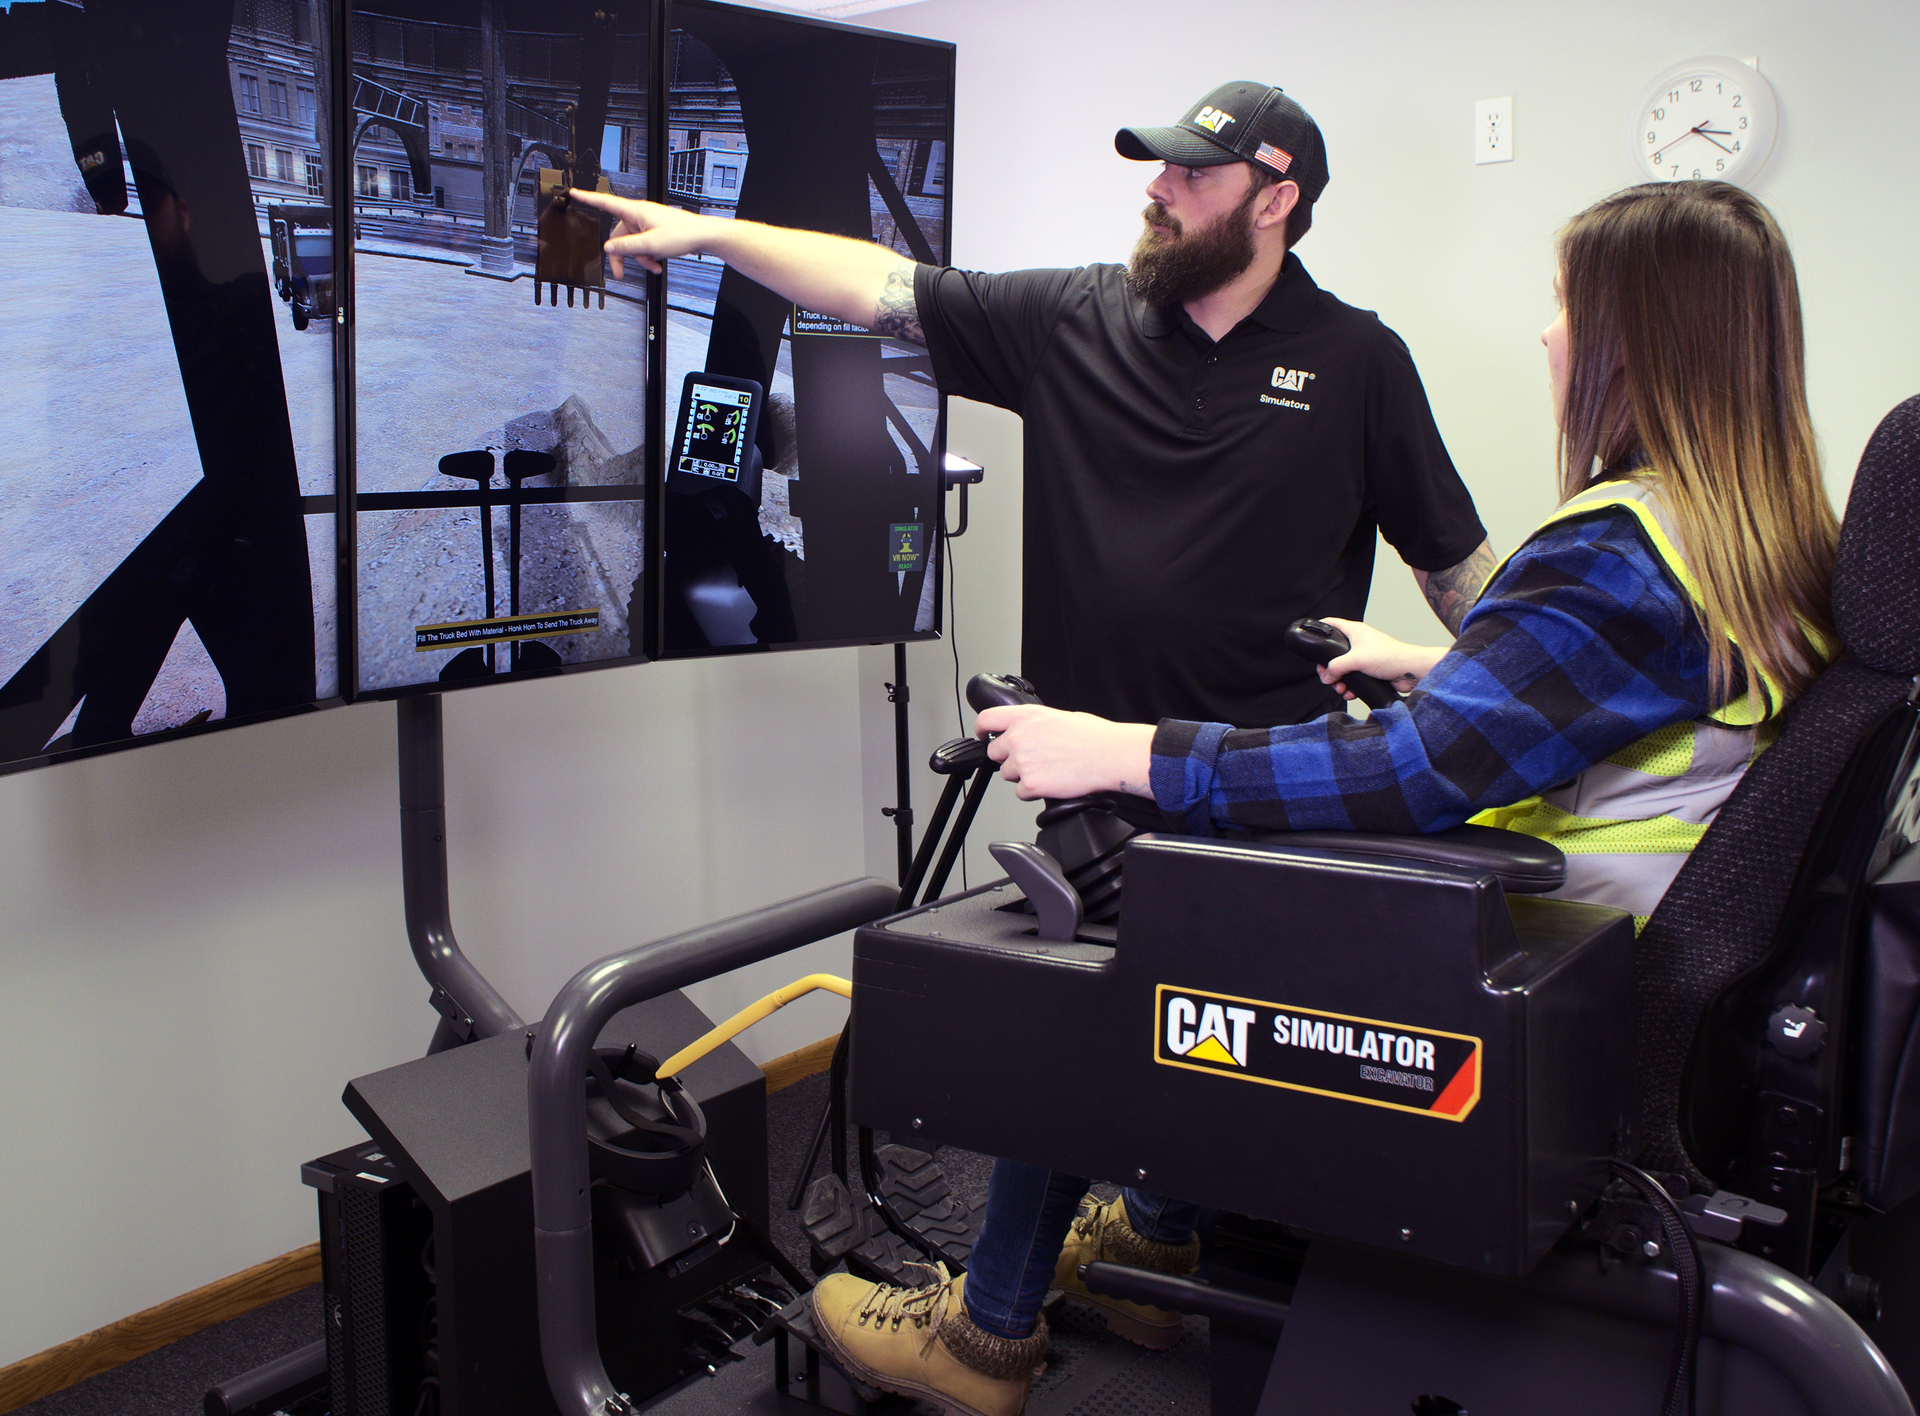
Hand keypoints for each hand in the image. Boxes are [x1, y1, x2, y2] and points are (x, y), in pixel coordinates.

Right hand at [566, 190, 716, 277]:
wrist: (703, 236)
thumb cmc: (682, 234)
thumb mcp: (650, 245)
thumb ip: (627, 247)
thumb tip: (609, 248)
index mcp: (635, 211)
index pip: (605, 202)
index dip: (588, 198)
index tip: (573, 192)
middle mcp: (639, 215)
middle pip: (618, 236)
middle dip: (622, 256)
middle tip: (619, 274)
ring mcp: (647, 224)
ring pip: (632, 244)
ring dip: (640, 258)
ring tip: (653, 265)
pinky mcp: (654, 232)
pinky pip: (643, 246)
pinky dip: (649, 256)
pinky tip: (658, 264)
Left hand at [973, 705, 1155, 801]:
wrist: (1109, 755)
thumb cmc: (1093, 736)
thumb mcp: (1061, 716)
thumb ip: (1036, 723)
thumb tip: (1032, 730)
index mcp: (1025, 716)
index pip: (986, 720)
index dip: (981, 730)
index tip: (983, 736)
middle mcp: (1019, 737)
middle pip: (994, 753)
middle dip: (1009, 758)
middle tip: (1031, 760)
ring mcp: (1022, 762)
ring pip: (1007, 774)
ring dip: (1022, 775)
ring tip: (1048, 770)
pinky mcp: (1030, 784)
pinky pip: (1021, 792)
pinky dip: (1033, 791)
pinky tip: (1052, 782)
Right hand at [1315, 617, 1446, 701]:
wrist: (1409, 672)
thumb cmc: (1389, 657)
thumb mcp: (1355, 659)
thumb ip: (1336, 667)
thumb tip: (1326, 675)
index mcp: (1355, 632)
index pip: (1332, 623)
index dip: (1320, 628)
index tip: (1311, 638)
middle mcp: (1359, 642)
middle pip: (1335, 652)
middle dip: (1329, 667)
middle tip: (1327, 676)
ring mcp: (1365, 657)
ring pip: (1344, 668)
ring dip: (1339, 680)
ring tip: (1340, 688)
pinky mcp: (1370, 670)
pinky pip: (1354, 678)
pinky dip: (1350, 686)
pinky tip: (1350, 693)